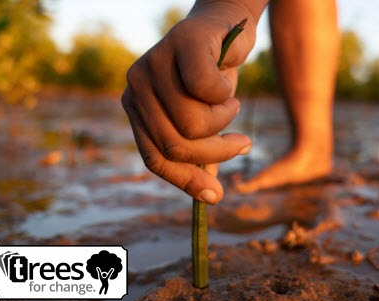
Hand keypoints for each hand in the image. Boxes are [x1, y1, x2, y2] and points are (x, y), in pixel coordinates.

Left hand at [121, 2, 258, 204]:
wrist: (227, 25)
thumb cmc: (214, 76)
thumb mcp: (205, 119)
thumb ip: (200, 152)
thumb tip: (207, 196)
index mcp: (137, 109)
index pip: (154, 158)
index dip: (185, 181)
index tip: (215, 197)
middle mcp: (136, 87)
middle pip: (175, 145)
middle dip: (216, 153)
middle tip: (242, 143)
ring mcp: (154, 63)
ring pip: (192, 124)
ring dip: (225, 121)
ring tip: (232, 103)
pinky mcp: (180, 44)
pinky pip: (207, 90)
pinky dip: (226, 95)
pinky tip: (228, 83)